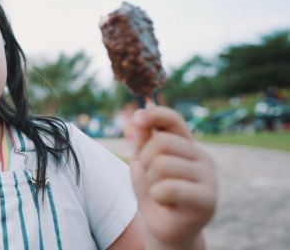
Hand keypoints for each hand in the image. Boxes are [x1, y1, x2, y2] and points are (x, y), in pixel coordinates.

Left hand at [129, 105, 216, 249]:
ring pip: (162, 164)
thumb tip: (140, 114)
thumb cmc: (155, 196)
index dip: (154, 114)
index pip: (173, 119)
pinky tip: (164, 202)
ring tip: (158, 193)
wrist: (167, 231)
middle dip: (145, 160)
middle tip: (149, 178)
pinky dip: (156, 195)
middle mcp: (202, 157)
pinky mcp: (208, 199)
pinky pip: (169, 187)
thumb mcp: (143, 165)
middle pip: (162, 141)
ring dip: (150, 181)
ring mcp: (209, 177)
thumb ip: (142, 142)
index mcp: (187, 146)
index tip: (136, 118)